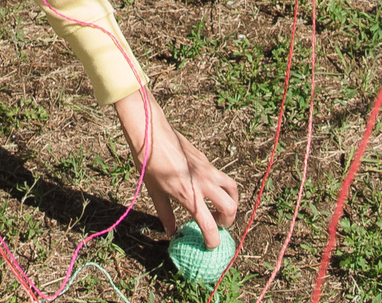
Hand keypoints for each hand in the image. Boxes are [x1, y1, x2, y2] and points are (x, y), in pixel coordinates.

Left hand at [115, 87, 239, 250]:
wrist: (151, 134)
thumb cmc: (149, 164)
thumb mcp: (155, 194)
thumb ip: (166, 215)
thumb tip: (171, 232)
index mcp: (189, 196)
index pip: (209, 225)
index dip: (212, 240)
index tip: (210, 246)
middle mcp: (203, 184)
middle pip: (230, 207)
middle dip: (228, 220)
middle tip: (217, 225)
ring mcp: (207, 171)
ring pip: (232, 189)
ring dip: (231, 202)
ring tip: (219, 208)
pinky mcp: (206, 161)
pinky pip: (221, 177)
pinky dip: (221, 187)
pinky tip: (206, 190)